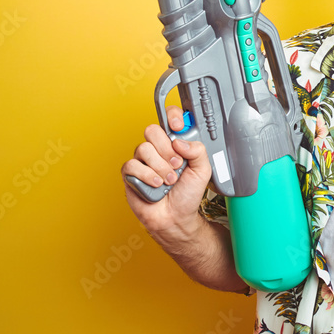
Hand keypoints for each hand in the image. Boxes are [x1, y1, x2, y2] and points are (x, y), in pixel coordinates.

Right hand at [121, 105, 211, 237]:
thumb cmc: (188, 194)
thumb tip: (179, 141)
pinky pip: (132, 165)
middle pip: (152, 130)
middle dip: (166, 149)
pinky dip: (146, 176)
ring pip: (143, 148)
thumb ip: (198, 150)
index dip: (172, 117)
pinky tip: (156, 185)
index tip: (178, 126)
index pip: (170, 118)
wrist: (176, 217)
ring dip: (160, 167)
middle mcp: (157, 149)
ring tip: (169, 180)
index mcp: (175, 143)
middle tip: (177, 164)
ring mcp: (143, 160)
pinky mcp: (131, 174)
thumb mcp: (203, 170)